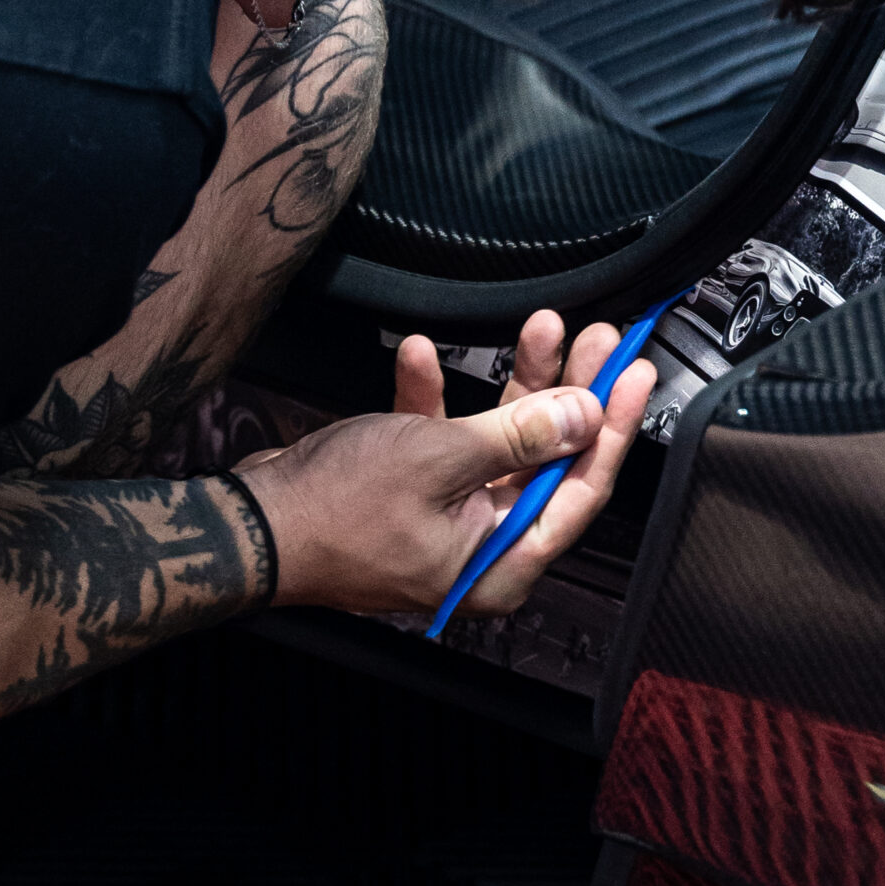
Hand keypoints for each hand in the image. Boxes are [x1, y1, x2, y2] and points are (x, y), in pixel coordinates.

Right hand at [236, 336, 648, 614]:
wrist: (248, 525)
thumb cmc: (335, 512)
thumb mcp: (442, 459)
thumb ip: (522, 436)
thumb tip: (588, 416)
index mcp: (501, 561)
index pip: (582, 489)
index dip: (614, 427)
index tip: (636, 374)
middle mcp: (482, 544)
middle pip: (549, 456)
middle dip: (573, 390)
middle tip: (600, 338)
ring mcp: (447, 514)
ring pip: (503, 438)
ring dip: (515, 381)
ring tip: (541, 325)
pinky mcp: (412, 488)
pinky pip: (443, 437)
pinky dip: (437, 396)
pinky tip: (425, 354)